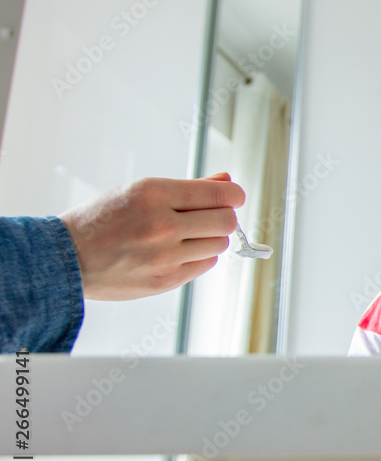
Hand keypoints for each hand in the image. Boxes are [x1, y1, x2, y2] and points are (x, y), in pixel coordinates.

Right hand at [59, 172, 245, 299]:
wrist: (66, 258)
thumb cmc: (102, 220)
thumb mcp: (140, 191)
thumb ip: (189, 187)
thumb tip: (226, 179)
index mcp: (154, 194)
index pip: (220, 194)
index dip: (233, 195)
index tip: (232, 196)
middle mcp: (162, 225)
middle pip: (226, 221)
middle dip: (224, 216)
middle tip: (210, 215)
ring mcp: (164, 256)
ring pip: (219, 244)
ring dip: (211, 237)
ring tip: (188, 234)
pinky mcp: (165, 280)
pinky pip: (205, 264)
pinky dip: (200, 256)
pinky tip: (180, 250)